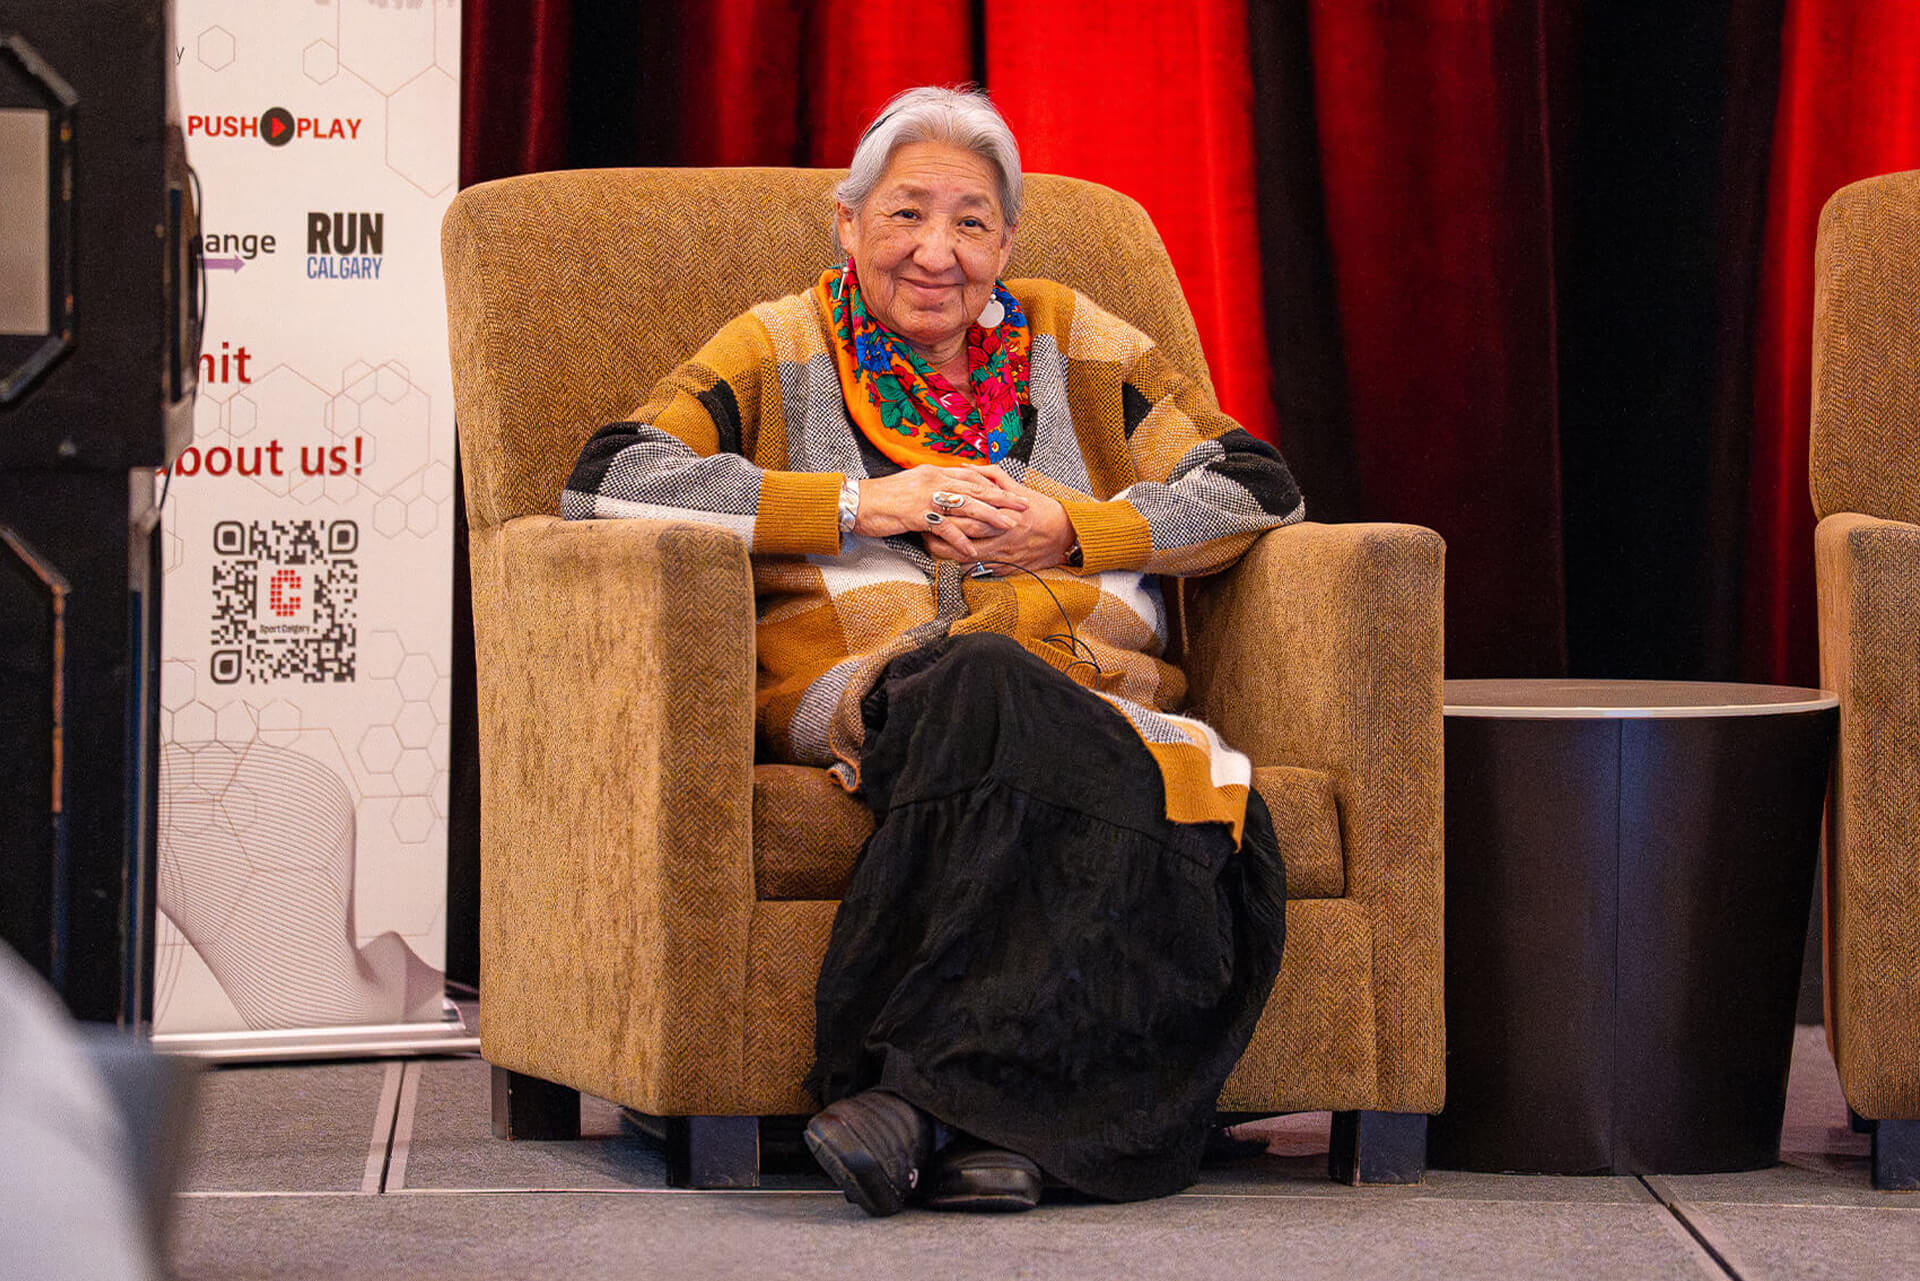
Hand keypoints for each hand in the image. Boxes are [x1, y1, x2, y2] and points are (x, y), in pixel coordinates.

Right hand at [853, 464, 1028, 559]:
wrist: (855, 501)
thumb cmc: (881, 497)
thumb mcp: (911, 485)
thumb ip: (932, 486)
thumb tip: (949, 492)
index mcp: (934, 472)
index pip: (971, 475)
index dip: (994, 484)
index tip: (1012, 492)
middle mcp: (934, 480)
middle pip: (976, 488)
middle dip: (1002, 499)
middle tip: (1023, 506)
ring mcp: (926, 496)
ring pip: (967, 505)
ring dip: (990, 517)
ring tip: (1009, 527)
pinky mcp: (917, 514)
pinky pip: (945, 528)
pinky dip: (960, 540)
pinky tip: (973, 551)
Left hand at [924, 475, 1075, 572]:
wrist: (1065, 536)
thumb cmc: (1041, 510)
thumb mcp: (1017, 488)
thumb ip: (990, 476)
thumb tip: (964, 467)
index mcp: (1001, 514)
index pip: (964, 516)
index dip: (942, 514)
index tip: (928, 510)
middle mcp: (1000, 537)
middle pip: (958, 540)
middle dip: (935, 537)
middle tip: (921, 530)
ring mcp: (1001, 556)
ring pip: (962, 560)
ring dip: (943, 554)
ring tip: (930, 546)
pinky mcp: (1003, 569)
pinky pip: (974, 571)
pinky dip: (959, 565)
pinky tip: (949, 559)